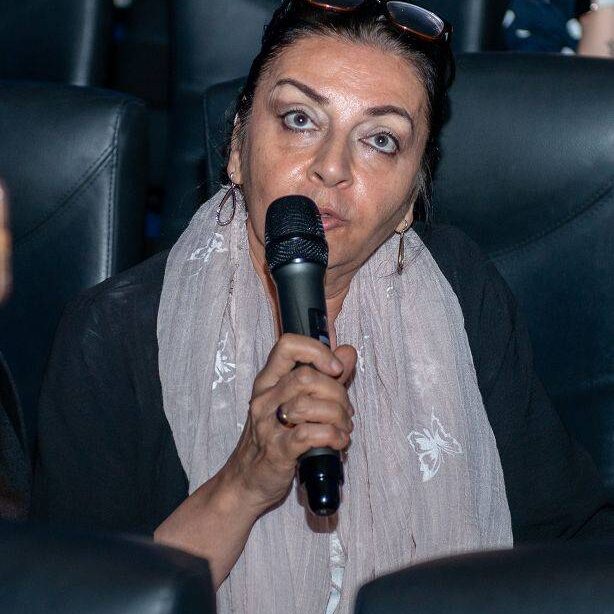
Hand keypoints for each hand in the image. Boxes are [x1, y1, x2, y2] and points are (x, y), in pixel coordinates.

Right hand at [221, 333, 356, 513]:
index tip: (336, 368)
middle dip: (337, 392)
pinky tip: (339, 441)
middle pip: (306, 377)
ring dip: (338, 416)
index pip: (288, 345)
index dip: (317, 350)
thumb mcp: (296, 402)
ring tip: (343, 427)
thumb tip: (348, 352)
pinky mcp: (277, 451)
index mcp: (268, 381)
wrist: (246, 481)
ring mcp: (268, 425)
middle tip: (345, 410)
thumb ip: (325, 376)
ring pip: (309, 405)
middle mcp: (265, 399)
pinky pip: (310, 435)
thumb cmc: (274, 438)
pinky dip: (333, 436)